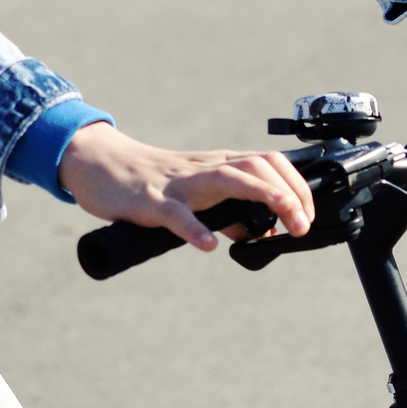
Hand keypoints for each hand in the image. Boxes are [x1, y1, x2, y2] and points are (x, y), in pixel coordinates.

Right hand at [56, 123, 313, 251]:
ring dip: (260, 195)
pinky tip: (208, 245)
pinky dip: (194, 229)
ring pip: (225, 178)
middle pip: (256, 166)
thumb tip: (264, 235)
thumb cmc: (153, 181)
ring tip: (280, 221)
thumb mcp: (198, 194)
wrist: (100, 163)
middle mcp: (204, 169)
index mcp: (218, 166)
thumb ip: (231, 214)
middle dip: (289, 193)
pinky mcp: (151, 200)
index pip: (269, 163)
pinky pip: (175, 213)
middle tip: (301, 226)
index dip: (296, 186)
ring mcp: (178, 184)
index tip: (306, 218)